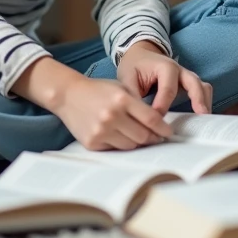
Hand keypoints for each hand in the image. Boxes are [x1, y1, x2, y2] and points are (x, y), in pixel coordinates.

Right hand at [54, 74, 172, 150]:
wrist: (68, 95)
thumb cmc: (98, 90)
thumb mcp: (121, 88)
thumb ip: (139, 104)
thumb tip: (158, 124)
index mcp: (122, 99)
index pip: (151, 119)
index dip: (164, 128)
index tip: (168, 132)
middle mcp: (112, 116)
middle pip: (143, 136)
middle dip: (153, 138)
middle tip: (156, 137)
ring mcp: (101, 130)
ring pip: (131, 145)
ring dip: (138, 142)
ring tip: (139, 137)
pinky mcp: (92, 142)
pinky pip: (115, 149)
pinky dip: (120, 144)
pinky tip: (120, 136)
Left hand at [117, 41, 212, 113]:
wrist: (139, 54)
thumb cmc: (133, 66)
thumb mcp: (127, 78)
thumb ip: (132, 96)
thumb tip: (138, 117)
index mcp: (165, 66)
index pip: (168, 89)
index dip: (163, 107)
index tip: (156, 123)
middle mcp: (180, 70)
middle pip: (194, 83)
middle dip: (197, 100)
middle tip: (199, 116)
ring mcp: (186, 76)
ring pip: (203, 86)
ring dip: (205, 102)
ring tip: (204, 119)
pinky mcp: (189, 84)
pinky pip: (202, 91)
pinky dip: (204, 102)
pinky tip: (201, 118)